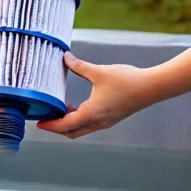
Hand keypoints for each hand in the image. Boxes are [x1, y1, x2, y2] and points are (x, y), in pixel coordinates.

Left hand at [38, 52, 162, 138]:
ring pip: (80, 129)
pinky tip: (76, 105)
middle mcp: (97, 122)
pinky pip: (89, 124)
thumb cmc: (127, 80)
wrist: (152, 87)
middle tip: (45, 115)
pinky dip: (79, 119)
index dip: (50, 125)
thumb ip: (80, 66)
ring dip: (68, 122)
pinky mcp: (111, 118)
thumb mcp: (99, 72)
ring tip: (60, 107)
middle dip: (56, 126)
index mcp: (92, 114)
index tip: (38, 122)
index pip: (64, 125)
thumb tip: (65, 58)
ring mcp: (105, 122)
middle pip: (70, 132)